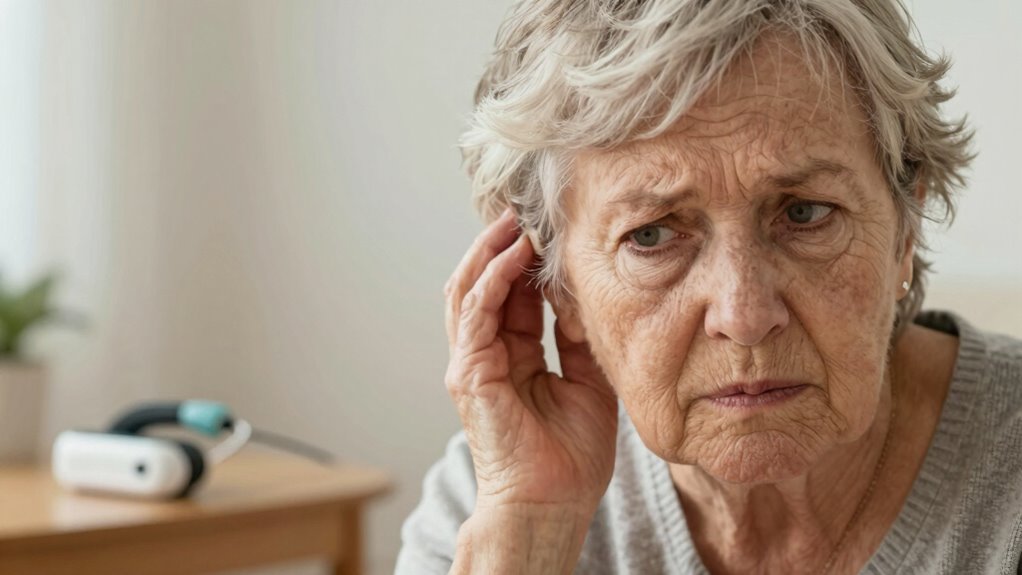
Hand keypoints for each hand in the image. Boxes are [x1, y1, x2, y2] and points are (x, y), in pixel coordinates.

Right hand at [444, 208, 618, 519]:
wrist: (553, 503)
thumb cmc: (569, 456)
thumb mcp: (588, 381)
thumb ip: (578, 338)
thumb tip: (579, 294)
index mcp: (512, 357)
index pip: (511, 294)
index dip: (526, 259)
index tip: (549, 226)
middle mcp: (485, 355)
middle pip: (483, 284)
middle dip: (501, 244)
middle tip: (525, 208)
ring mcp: (472, 363)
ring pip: (469, 290)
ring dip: (491, 251)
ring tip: (515, 218)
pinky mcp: (469, 373)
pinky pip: (476, 313)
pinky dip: (493, 278)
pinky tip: (516, 253)